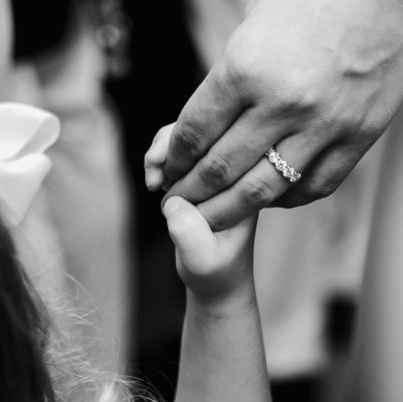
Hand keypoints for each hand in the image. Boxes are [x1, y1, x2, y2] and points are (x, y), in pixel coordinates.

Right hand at [147, 124, 256, 301]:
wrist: (216, 276)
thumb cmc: (214, 268)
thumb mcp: (201, 259)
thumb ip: (189, 234)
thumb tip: (172, 203)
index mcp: (250, 183)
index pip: (226, 142)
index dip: (186, 151)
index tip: (162, 183)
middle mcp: (240, 167)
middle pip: (209, 126)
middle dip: (173, 144)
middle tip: (154, 176)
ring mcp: (222, 166)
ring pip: (192, 132)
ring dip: (164, 148)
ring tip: (152, 178)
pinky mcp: (204, 168)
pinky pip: (181, 147)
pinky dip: (161, 157)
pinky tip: (153, 180)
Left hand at [160, 0, 402, 228]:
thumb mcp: (260, 16)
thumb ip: (235, 71)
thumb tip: (211, 117)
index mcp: (245, 65)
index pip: (193, 132)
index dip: (172, 158)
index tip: (164, 170)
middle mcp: (280, 102)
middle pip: (219, 169)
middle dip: (190, 192)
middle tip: (177, 203)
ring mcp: (324, 124)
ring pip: (262, 191)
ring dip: (228, 210)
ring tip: (212, 217)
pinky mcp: (361, 136)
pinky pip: (313, 187)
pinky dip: (286, 199)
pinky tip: (272, 198)